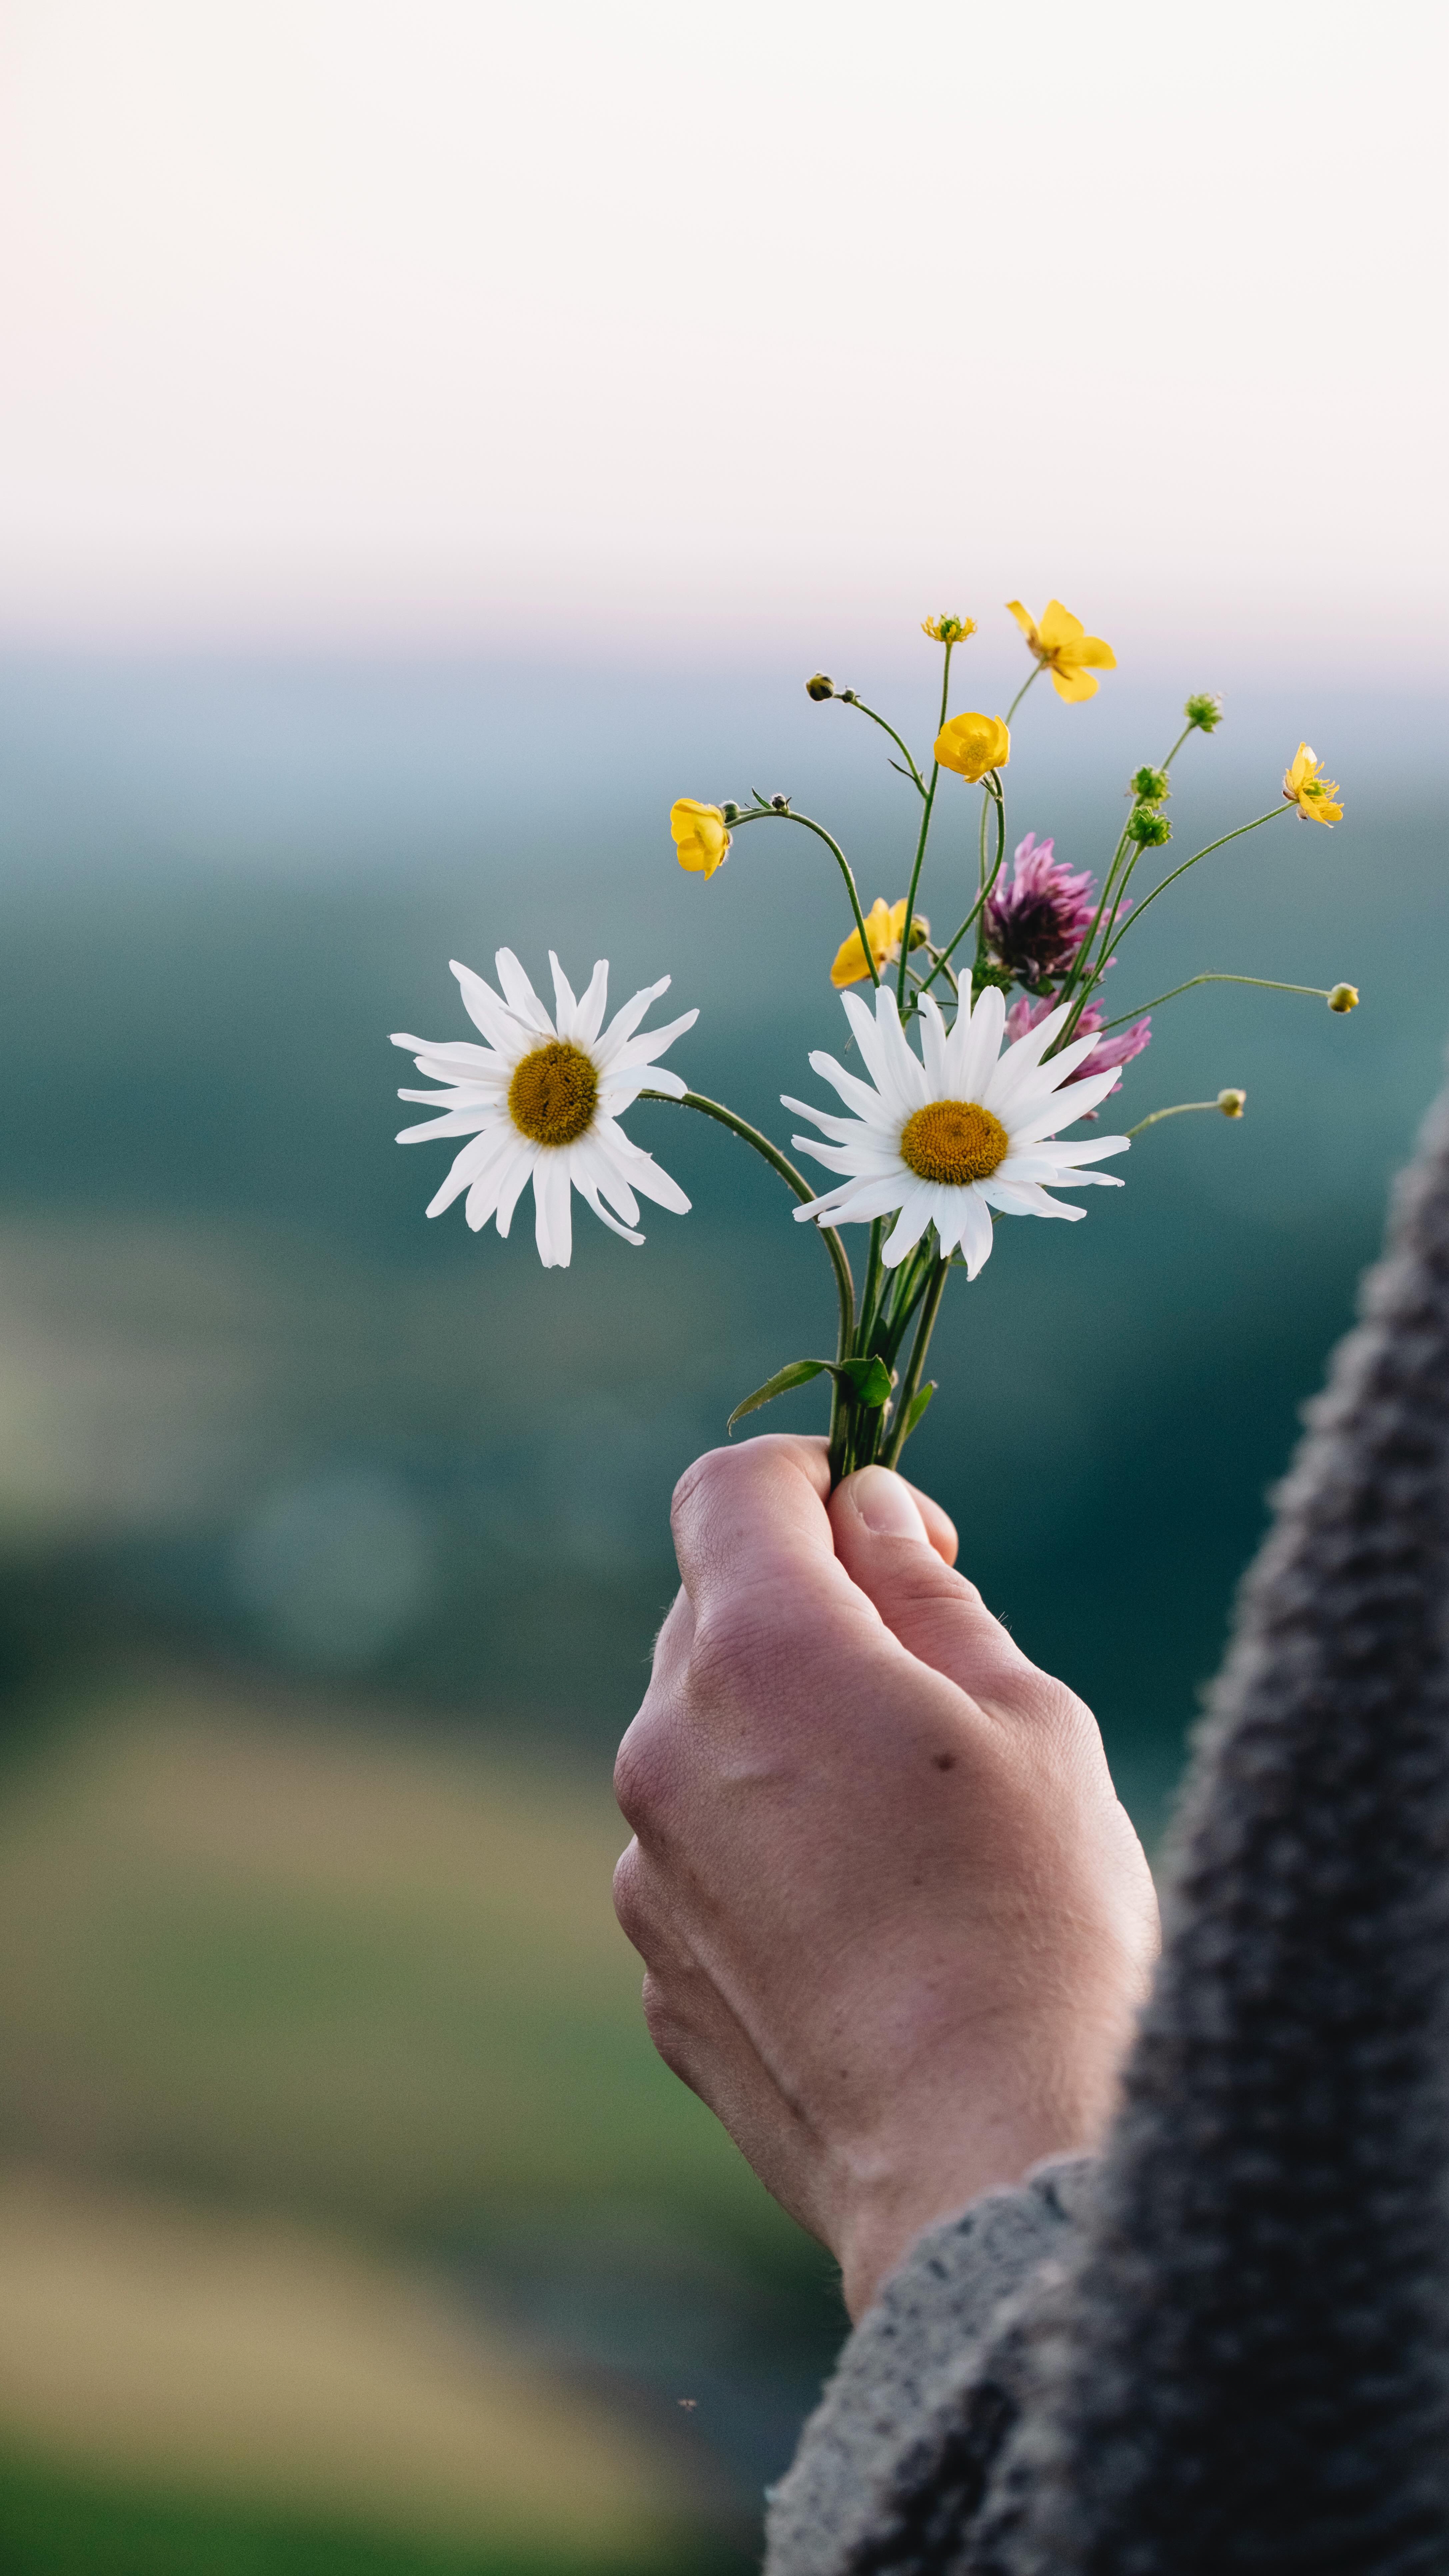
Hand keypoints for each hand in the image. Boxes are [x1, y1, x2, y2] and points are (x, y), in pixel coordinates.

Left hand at [613, 1435, 1158, 2318]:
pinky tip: (865, 1928)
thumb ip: (926, 1594)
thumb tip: (872, 1516)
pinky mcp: (656, 1969)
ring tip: (905, 1834)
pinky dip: (763, 1851)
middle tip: (926, 1681)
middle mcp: (668, 1748)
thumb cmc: (1037, 1923)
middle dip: (805, 1613)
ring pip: (701, 1740)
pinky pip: (697, 1857)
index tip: (880, 1524)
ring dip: (781, 1740)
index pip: (729, 1490)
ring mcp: (647, 1869)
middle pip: (712, 1613)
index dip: (806, 1478)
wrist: (986, 2164)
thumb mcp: (1025, 1718)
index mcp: (763, 1655)